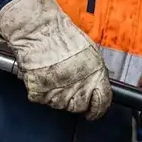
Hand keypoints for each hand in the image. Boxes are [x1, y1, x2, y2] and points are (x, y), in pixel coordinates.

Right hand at [0, 0, 111, 118]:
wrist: (39, 30)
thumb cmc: (63, 36)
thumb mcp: (91, 53)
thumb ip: (95, 73)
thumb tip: (97, 85)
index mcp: (95, 77)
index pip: (102, 103)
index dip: (98, 108)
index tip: (94, 110)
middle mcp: (78, 87)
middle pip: (79, 107)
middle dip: (76, 100)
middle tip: (70, 86)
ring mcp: (57, 92)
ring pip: (60, 104)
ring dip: (58, 95)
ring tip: (56, 76)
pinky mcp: (39, 92)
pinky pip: (42, 99)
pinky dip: (43, 91)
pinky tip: (45, 76)